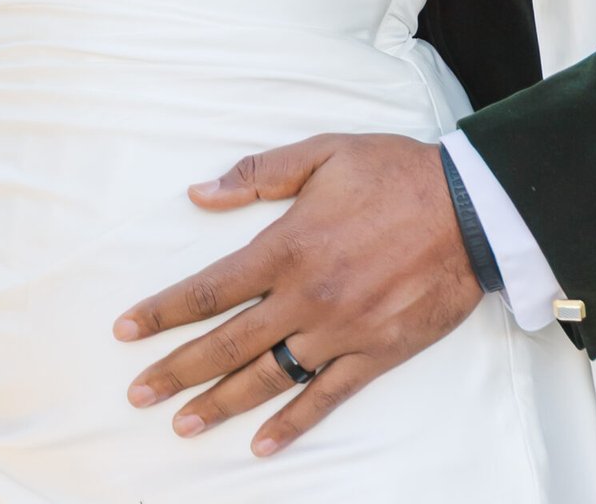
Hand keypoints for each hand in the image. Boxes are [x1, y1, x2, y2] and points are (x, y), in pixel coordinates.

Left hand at [113, 133, 480, 457]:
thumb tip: (199, 193)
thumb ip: (257, 174)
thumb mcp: (322, 154)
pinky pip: (325, 398)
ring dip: (220, 404)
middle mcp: (306, 297)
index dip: (164, 311)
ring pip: (267, 378)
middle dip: (176, 370)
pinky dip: (292, 423)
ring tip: (183, 425)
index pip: (210, 287)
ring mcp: (340, 332)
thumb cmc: (394, 173)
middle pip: (227, 343)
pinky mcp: (375, 355)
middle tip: (137, 393)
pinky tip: (262, 442)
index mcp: (287, 246)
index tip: (125, 330)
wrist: (469, 209)